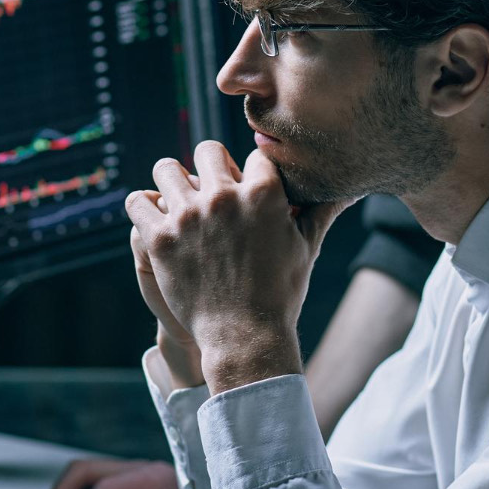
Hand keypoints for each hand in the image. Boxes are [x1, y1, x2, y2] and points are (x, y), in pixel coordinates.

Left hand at [126, 141, 357, 391]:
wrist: (245, 338)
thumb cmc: (279, 293)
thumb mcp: (306, 248)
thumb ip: (322, 210)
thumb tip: (351, 189)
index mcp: (264, 193)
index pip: (254, 155)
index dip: (251, 172)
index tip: (246, 189)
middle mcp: (224, 197)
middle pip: (207, 150)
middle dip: (210, 168)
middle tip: (210, 194)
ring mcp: (189, 216)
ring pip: (166, 168)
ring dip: (171, 182)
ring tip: (179, 202)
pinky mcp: (160, 238)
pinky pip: (137, 201)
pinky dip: (143, 208)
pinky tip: (155, 220)